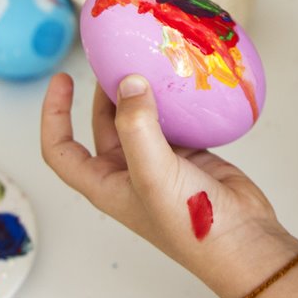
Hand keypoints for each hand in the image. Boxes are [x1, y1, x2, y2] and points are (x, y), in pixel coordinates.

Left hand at [40, 72, 297, 297]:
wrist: (243, 241)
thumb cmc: (191, 224)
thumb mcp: (153, 175)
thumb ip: (137, 127)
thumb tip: (129, 81)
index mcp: (106, 185)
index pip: (62, 150)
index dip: (54, 116)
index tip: (61, 81)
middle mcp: (128, 173)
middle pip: (103, 125)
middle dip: (104, 92)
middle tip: (115, 57)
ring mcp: (159, 163)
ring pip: (139, 118)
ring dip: (141, 92)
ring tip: (146, 60)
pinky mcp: (189, 155)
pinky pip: (173, 119)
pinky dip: (173, 99)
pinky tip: (180, 79)